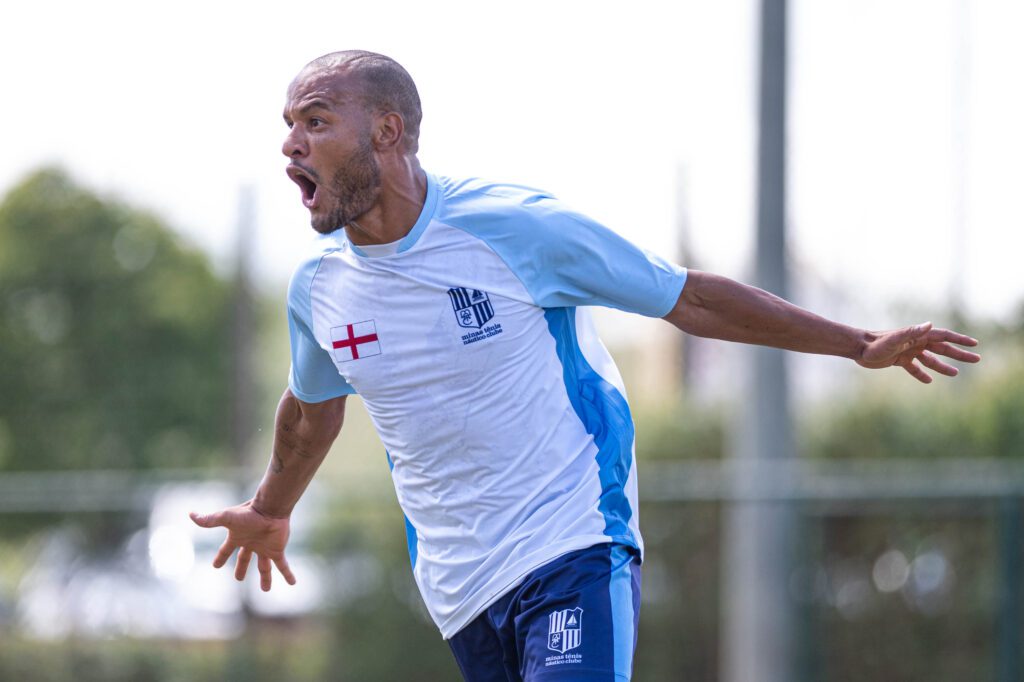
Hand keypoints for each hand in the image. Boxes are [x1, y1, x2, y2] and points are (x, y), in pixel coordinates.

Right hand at [189, 501, 295, 590]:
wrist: (271, 508)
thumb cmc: (249, 513)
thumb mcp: (226, 517)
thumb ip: (209, 520)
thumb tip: (191, 514)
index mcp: (238, 537)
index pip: (226, 550)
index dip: (220, 558)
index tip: (215, 565)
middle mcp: (251, 544)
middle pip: (244, 559)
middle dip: (241, 568)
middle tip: (238, 579)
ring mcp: (265, 548)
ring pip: (264, 566)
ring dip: (265, 577)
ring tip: (266, 589)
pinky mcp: (277, 550)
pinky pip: (283, 565)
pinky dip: (287, 574)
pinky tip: (292, 583)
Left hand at [856, 322, 980, 382]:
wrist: (858, 348)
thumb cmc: (876, 344)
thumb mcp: (895, 339)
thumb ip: (911, 332)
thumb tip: (930, 324)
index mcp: (917, 336)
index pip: (944, 336)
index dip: (960, 339)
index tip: (975, 344)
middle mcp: (915, 343)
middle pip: (942, 348)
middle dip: (959, 353)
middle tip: (977, 359)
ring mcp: (908, 351)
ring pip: (930, 360)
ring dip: (943, 366)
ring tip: (956, 373)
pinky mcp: (899, 360)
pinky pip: (914, 368)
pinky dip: (922, 374)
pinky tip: (929, 381)